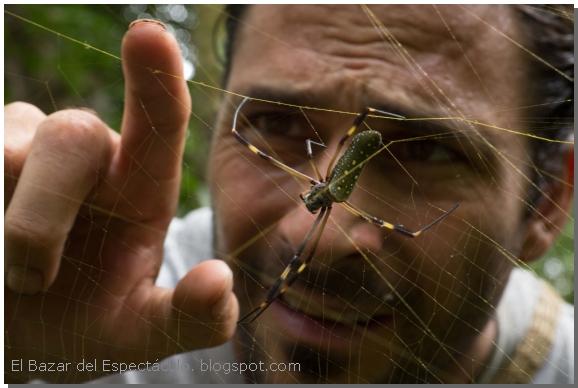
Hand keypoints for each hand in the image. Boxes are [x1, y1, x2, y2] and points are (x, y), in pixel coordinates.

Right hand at [5, 20, 237, 382]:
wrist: (19, 338)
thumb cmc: (85, 324)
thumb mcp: (139, 333)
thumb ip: (188, 318)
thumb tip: (218, 286)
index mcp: (139, 190)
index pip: (158, 126)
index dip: (157, 81)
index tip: (150, 35)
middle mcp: (85, 160)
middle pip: (72, 136)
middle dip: (44, 215)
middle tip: (31, 279)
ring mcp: (20, 153)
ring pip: (5, 152)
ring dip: (5, 229)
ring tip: (8, 276)